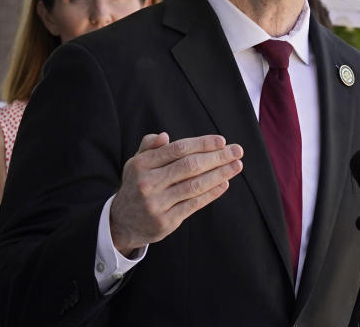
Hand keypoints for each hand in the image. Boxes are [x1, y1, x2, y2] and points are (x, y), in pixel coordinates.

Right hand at [110, 133, 243, 256]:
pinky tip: (225, 183)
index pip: (177, 150)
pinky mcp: (166, 221)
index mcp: (141, 165)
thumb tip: (165, 136)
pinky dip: (211, 193)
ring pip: (194, 186)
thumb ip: (149, 146)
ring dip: (220, 174)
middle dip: (217, 157)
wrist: (121, 223)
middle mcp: (148, 183)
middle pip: (189, 166)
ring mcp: (157, 204)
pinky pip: (194, 204)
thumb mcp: (136, 163)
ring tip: (236, 166)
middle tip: (238, 151)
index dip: (202, 144)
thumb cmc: (136, 185)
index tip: (222, 141)